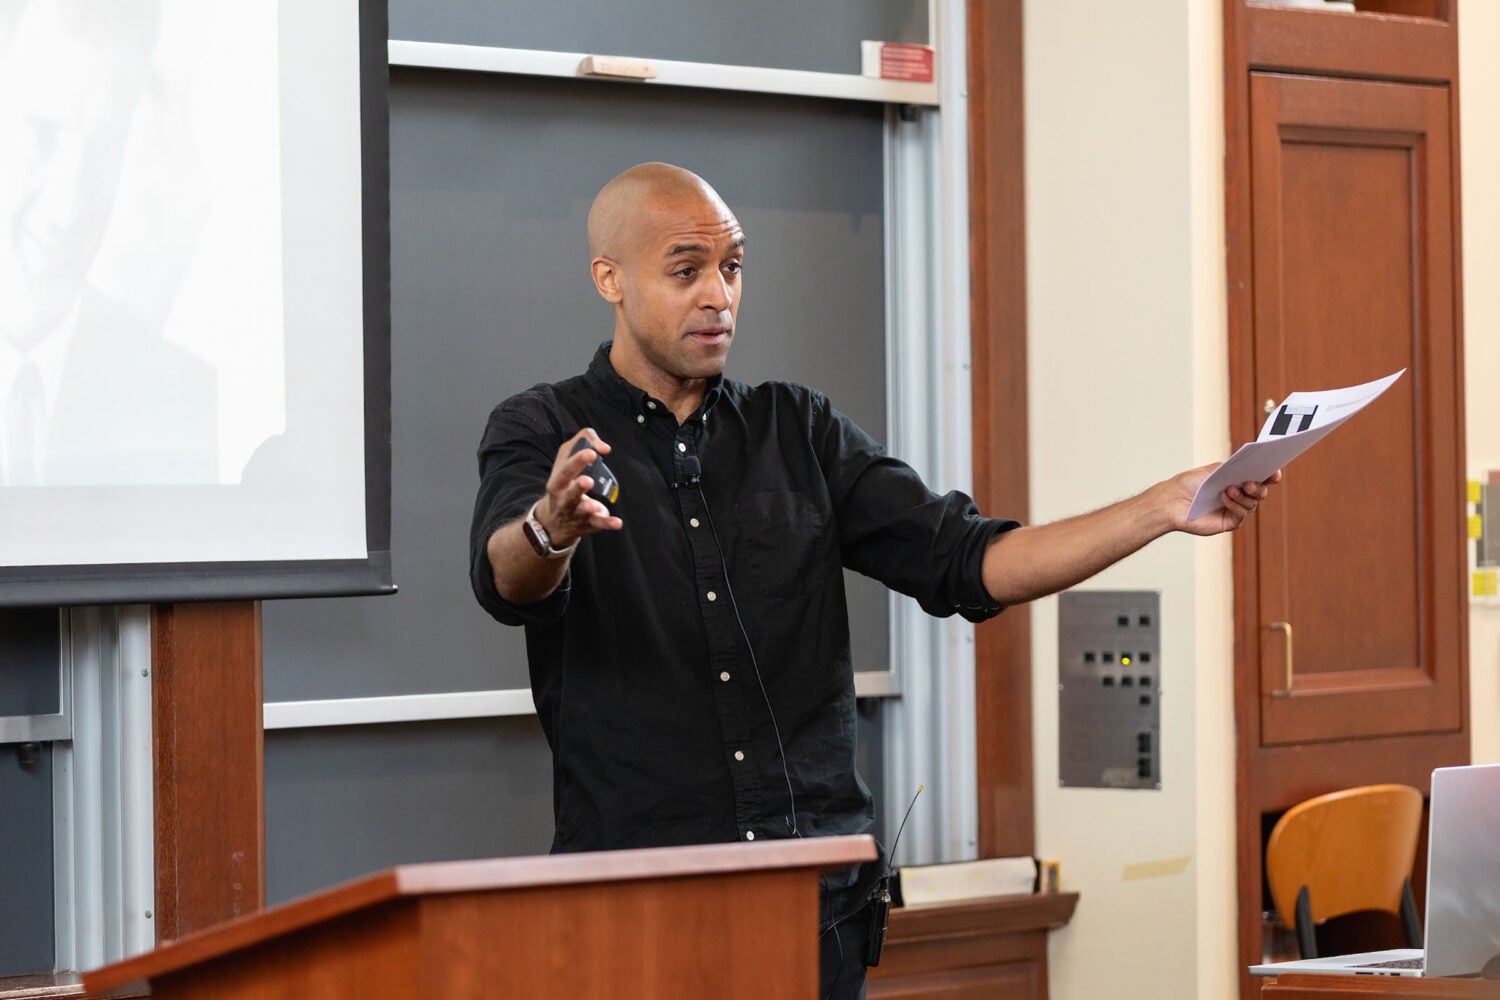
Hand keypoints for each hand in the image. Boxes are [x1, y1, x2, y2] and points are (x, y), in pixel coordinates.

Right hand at [535, 428, 623, 548]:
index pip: (565, 471)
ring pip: (582, 511)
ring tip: (595, 506)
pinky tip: (617, 522)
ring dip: (589, 508)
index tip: (591, 452)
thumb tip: (605, 447)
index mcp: (557, 482)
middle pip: (570, 494)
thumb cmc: (565, 482)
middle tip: (588, 480)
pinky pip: (599, 524)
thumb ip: (584, 442)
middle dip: (578, 487)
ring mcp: (576, 513)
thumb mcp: (566, 458)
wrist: (554, 521)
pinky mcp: (589, 523)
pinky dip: (608, 524)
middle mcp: (564, 499)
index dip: (577, 461)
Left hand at [1170, 465, 1281, 536]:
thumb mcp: (1209, 470)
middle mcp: (1239, 494)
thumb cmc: (1188, 484)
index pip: (1260, 476)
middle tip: (1249, 482)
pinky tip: (1224, 497)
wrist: (1171, 501)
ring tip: (1229, 489)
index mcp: (1237, 479)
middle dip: (1259, 486)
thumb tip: (1248, 463)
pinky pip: (1240, 514)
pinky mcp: (1229, 522)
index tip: (1274, 471)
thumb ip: (1229, 467)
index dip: (1270, 474)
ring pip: (1252, 503)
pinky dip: (1234, 505)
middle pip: (1261, 491)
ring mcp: (1235, 509)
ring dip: (1243, 496)